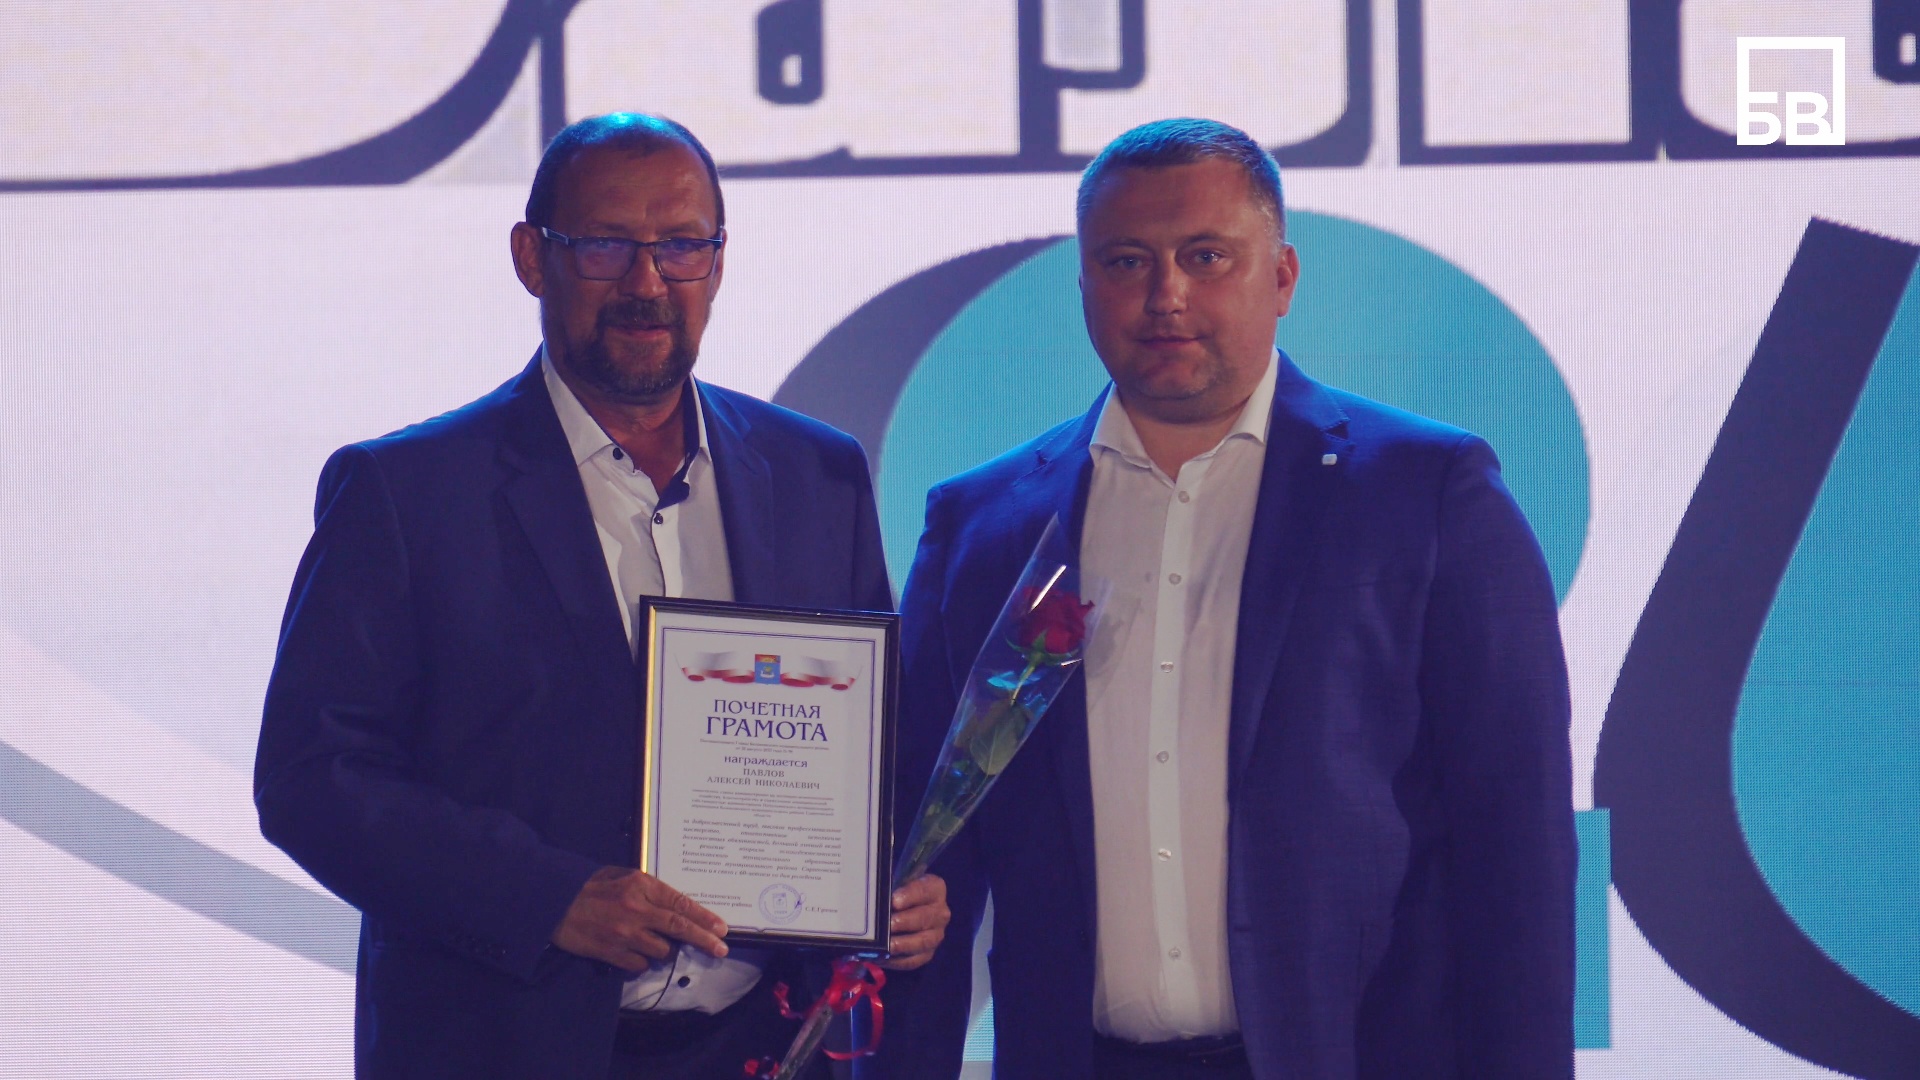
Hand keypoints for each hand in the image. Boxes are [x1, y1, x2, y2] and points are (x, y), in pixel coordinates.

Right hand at [550, 866, 729, 971]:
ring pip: (662, 950)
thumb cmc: (589, 886)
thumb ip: (648, 888)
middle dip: (704, 940)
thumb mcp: (620, 875)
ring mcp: (624, 933)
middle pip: (679, 929)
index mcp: (640, 885)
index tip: (721, 928)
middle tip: (721, 949)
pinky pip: (640, 964)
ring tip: (650, 940)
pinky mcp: (611, 952)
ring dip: (663, 948)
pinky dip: (642, 960)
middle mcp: (636, 909)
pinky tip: (632, 950)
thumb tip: (676, 904)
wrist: (553, 904)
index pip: (680, 903)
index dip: (703, 917)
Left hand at [880, 873, 949, 970]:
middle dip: (905, 921)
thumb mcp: (896, 884)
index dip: (909, 895)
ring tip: (887, 945)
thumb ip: (888, 888)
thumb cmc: (898, 893)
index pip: (925, 890)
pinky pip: (914, 960)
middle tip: (889, 924)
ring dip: (904, 944)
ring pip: (923, 941)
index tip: (894, 901)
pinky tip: (883, 957)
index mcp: (934, 889)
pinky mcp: (926, 954)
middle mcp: (939, 913)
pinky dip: (897, 961)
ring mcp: (935, 935)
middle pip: (925, 917)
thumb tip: (874, 896)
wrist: (905, 910)